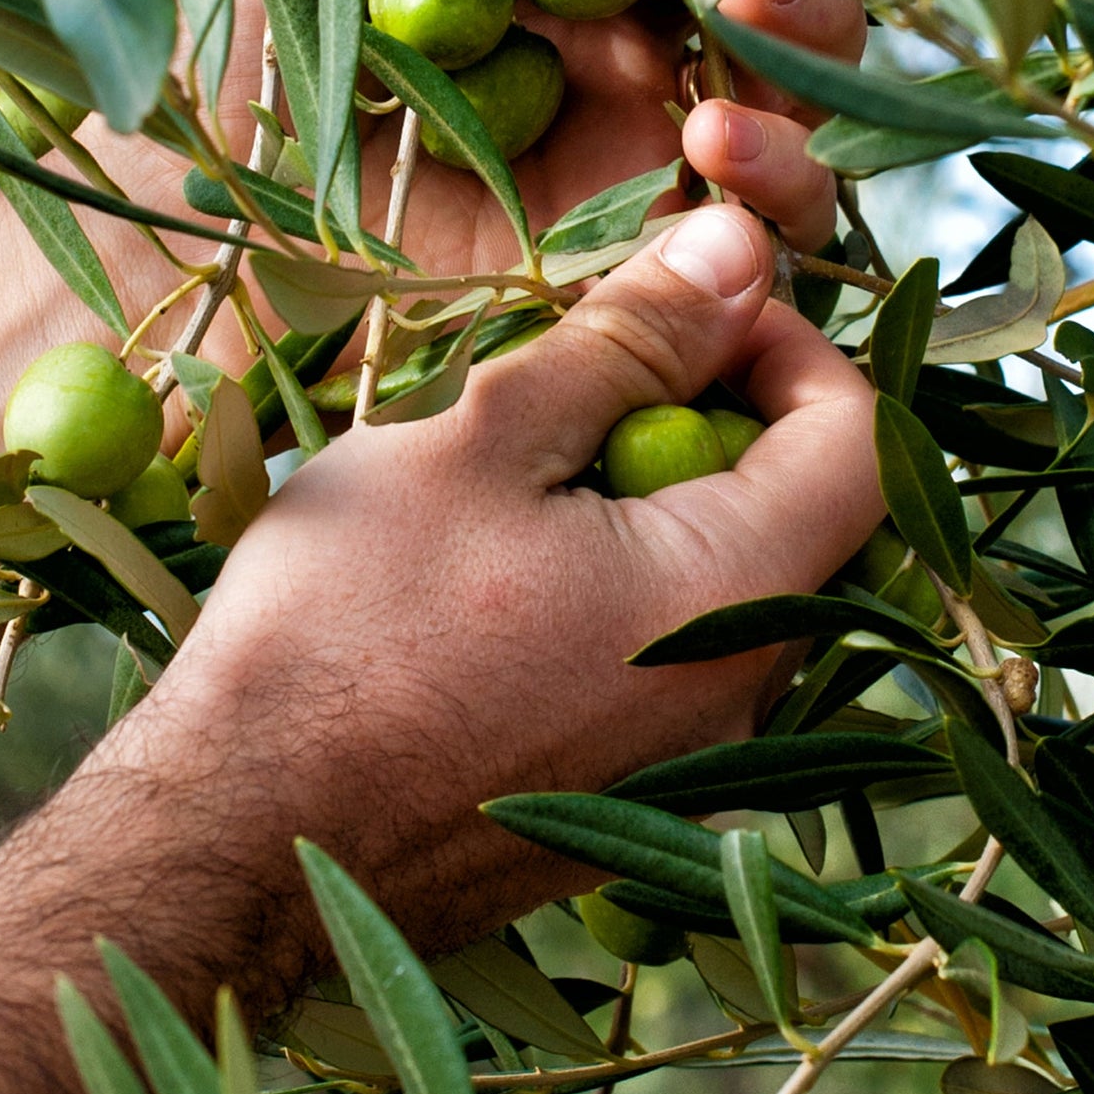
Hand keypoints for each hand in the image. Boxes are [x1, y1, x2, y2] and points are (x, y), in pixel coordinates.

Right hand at [122, 200, 879, 947]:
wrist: (230, 847)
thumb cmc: (342, 629)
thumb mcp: (484, 441)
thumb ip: (633, 340)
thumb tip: (744, 246)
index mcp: (736, 597)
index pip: (863, 439)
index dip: (792, 346)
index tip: (685, 311)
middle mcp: (749, 699)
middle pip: (812, 516)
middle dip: (723, 418)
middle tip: (595, 376)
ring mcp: (696, 770)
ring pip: (740, 590)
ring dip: (667, 504)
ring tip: (535, 470)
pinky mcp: (634, 807)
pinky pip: (682, 665)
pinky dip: (634, 592)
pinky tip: (513, 576)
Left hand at [214, 0, 867, 271]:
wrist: (191, 229)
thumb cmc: (227, 35)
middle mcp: (633, 33)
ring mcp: (654, 149)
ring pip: (809, 85)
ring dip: (808, 39)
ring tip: (735, 32)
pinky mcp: (657, 267)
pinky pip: (775, 225)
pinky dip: (783, 179)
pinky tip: (714, 147)